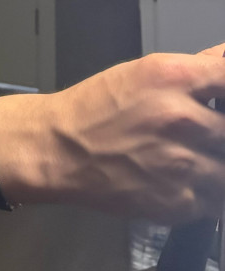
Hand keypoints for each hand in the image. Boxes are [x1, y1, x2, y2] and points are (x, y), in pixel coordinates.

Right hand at [0, 43, 224, 222]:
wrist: (61, 149)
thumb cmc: (96, 108)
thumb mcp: (144, 71)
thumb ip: (196, 68)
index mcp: (174, 78)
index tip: (223, 100)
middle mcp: (183, 119)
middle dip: (218, 129)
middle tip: (202, 130)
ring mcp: (185, 164)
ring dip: (215, 161)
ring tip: (190, 155)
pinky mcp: (181, 202)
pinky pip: (217, 199)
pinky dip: (206, 191)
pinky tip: (182, 177)